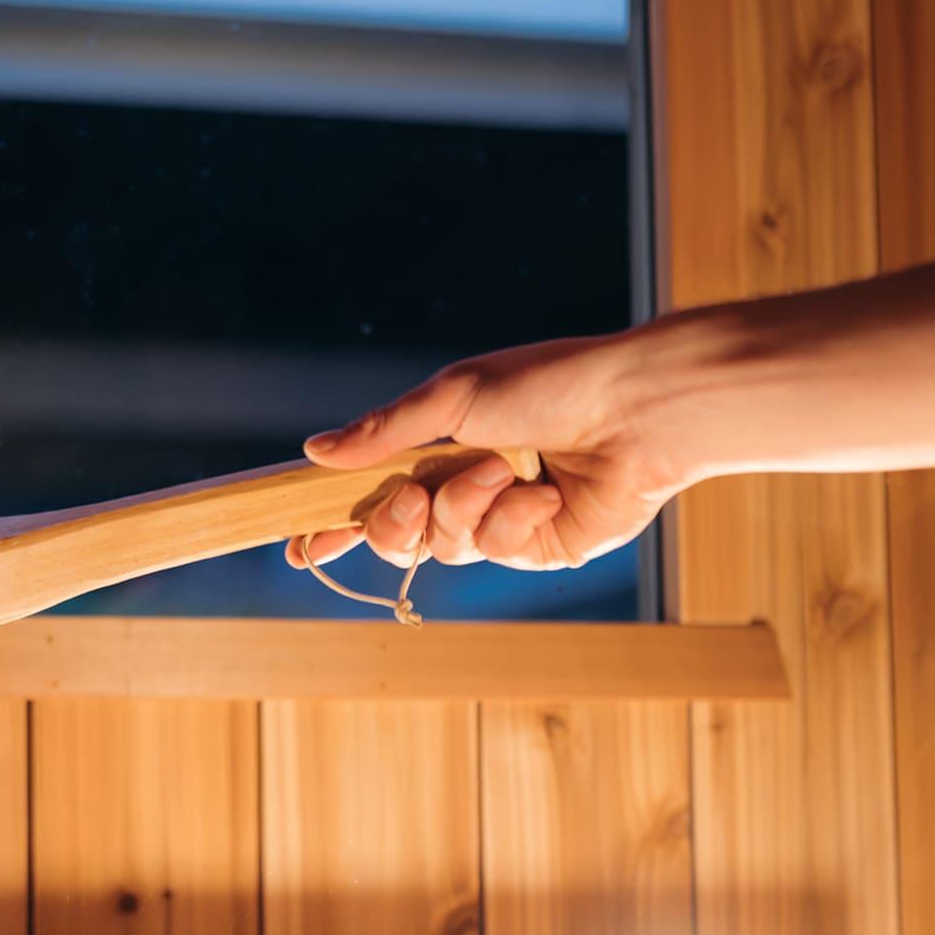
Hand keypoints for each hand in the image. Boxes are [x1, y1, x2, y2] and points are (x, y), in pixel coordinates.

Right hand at [288, 332, 684, 573]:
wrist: (634, 410)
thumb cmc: (550, 384)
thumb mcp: (455, 397)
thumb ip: (384, 431)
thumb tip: (314, 451)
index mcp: (439, 445)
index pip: (372, 489)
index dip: (335, 521)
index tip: (300, 545)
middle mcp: (464, 485)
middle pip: (397, 532)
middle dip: (394, 522)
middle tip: (411, 501)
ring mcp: (501, 520)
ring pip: (442, 545)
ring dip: (464, 507)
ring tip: (502, 470)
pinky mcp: (538, 547)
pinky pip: (495, 549)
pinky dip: (512, 519)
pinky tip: (544, 494)